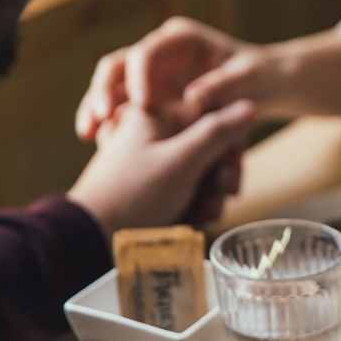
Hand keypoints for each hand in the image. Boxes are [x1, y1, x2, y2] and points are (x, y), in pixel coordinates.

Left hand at [68, 100, 255, 236]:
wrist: (92, 236)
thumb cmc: (133, 195)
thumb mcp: (182, 160)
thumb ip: (217, 132)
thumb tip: (248, 105)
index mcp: (157, 114)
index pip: (212, 117)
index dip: (228, 146)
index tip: (228, 171)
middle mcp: (155, 132)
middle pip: (209, 146)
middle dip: (219, 177)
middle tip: (219, 198)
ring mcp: (153, 159)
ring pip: (201, 170)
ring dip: (209, 195)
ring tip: (202, 215)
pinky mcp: (152, 184)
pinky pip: (186, 188)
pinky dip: (194, 204)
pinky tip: (191, 220)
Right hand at [75, 17, 280, 140]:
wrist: (266, 86)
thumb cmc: (261, 77)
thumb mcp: (249, 79)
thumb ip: (223, 85)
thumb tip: (194, 96)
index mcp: (181, 38)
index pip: (148, 51)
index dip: (139, 76)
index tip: (141, 104)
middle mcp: (160, 51)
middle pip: (118, 65)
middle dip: (104, 90)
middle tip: (99, 117)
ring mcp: (152, 73)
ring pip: (112, 87)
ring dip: (97, 108)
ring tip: (88, 134)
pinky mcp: (150, 96)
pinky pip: (120, 107)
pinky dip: (108, 122)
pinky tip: (97, 142)